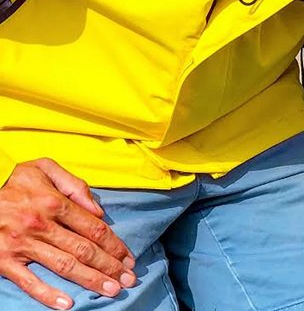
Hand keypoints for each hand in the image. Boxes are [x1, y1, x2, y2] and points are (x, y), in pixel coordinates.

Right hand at [0, 158, 136, 308]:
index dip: (114, 244)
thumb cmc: (14, 180)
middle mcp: (41, 225)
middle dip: (110, 266)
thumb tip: (97, 210)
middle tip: (129, 279)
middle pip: (84, 249)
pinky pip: (29, 282)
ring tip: (112, 290)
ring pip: (64, 266)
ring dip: (91, 280)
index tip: (129, 257)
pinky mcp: (5, 261)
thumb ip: (74, 184)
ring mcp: (23, 245)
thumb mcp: (44, 168)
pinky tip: (68, 304)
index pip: (93, 227)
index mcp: (54, 202)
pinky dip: (49, 295)